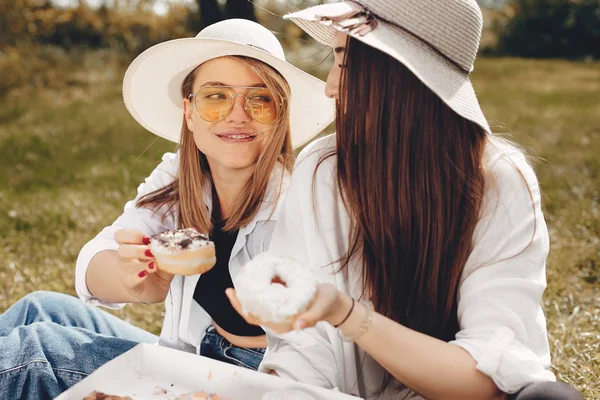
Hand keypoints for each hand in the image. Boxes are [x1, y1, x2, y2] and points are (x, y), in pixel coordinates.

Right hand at [114, 229, 173, 303]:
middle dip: (137, 249)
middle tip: (151, 252)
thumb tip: (172, 242)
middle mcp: (126, 259)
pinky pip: (129, 280)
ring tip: (154, 265)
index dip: (131, 235)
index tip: (147, 239)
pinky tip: (145, 274)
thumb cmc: (158, 269)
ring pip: (125, 264)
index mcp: (132, 247)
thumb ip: (165, 249)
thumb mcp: (164, 256)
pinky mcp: (131, 286)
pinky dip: (137, 276)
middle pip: (122, 250)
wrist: (157, 288)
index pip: (121, 236)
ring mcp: (127, 273)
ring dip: (140, 263)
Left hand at [226, 283, 352, 333]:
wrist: (334, 303)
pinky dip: (260, 286)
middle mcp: (277, 319)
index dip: (241, 307)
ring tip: (244, 276)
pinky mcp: (282, 303)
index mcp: (283, 323)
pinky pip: (266, 296)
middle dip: (240, 300)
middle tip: (233, 284)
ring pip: (257, 304)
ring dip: (249, 291)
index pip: (256, 318)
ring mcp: (278, 311)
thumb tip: (298, 326)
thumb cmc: (327, 304)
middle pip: (252, 312)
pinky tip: (257, 275)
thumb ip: (311, 317)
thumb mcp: (321, 307)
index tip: (232, 294)